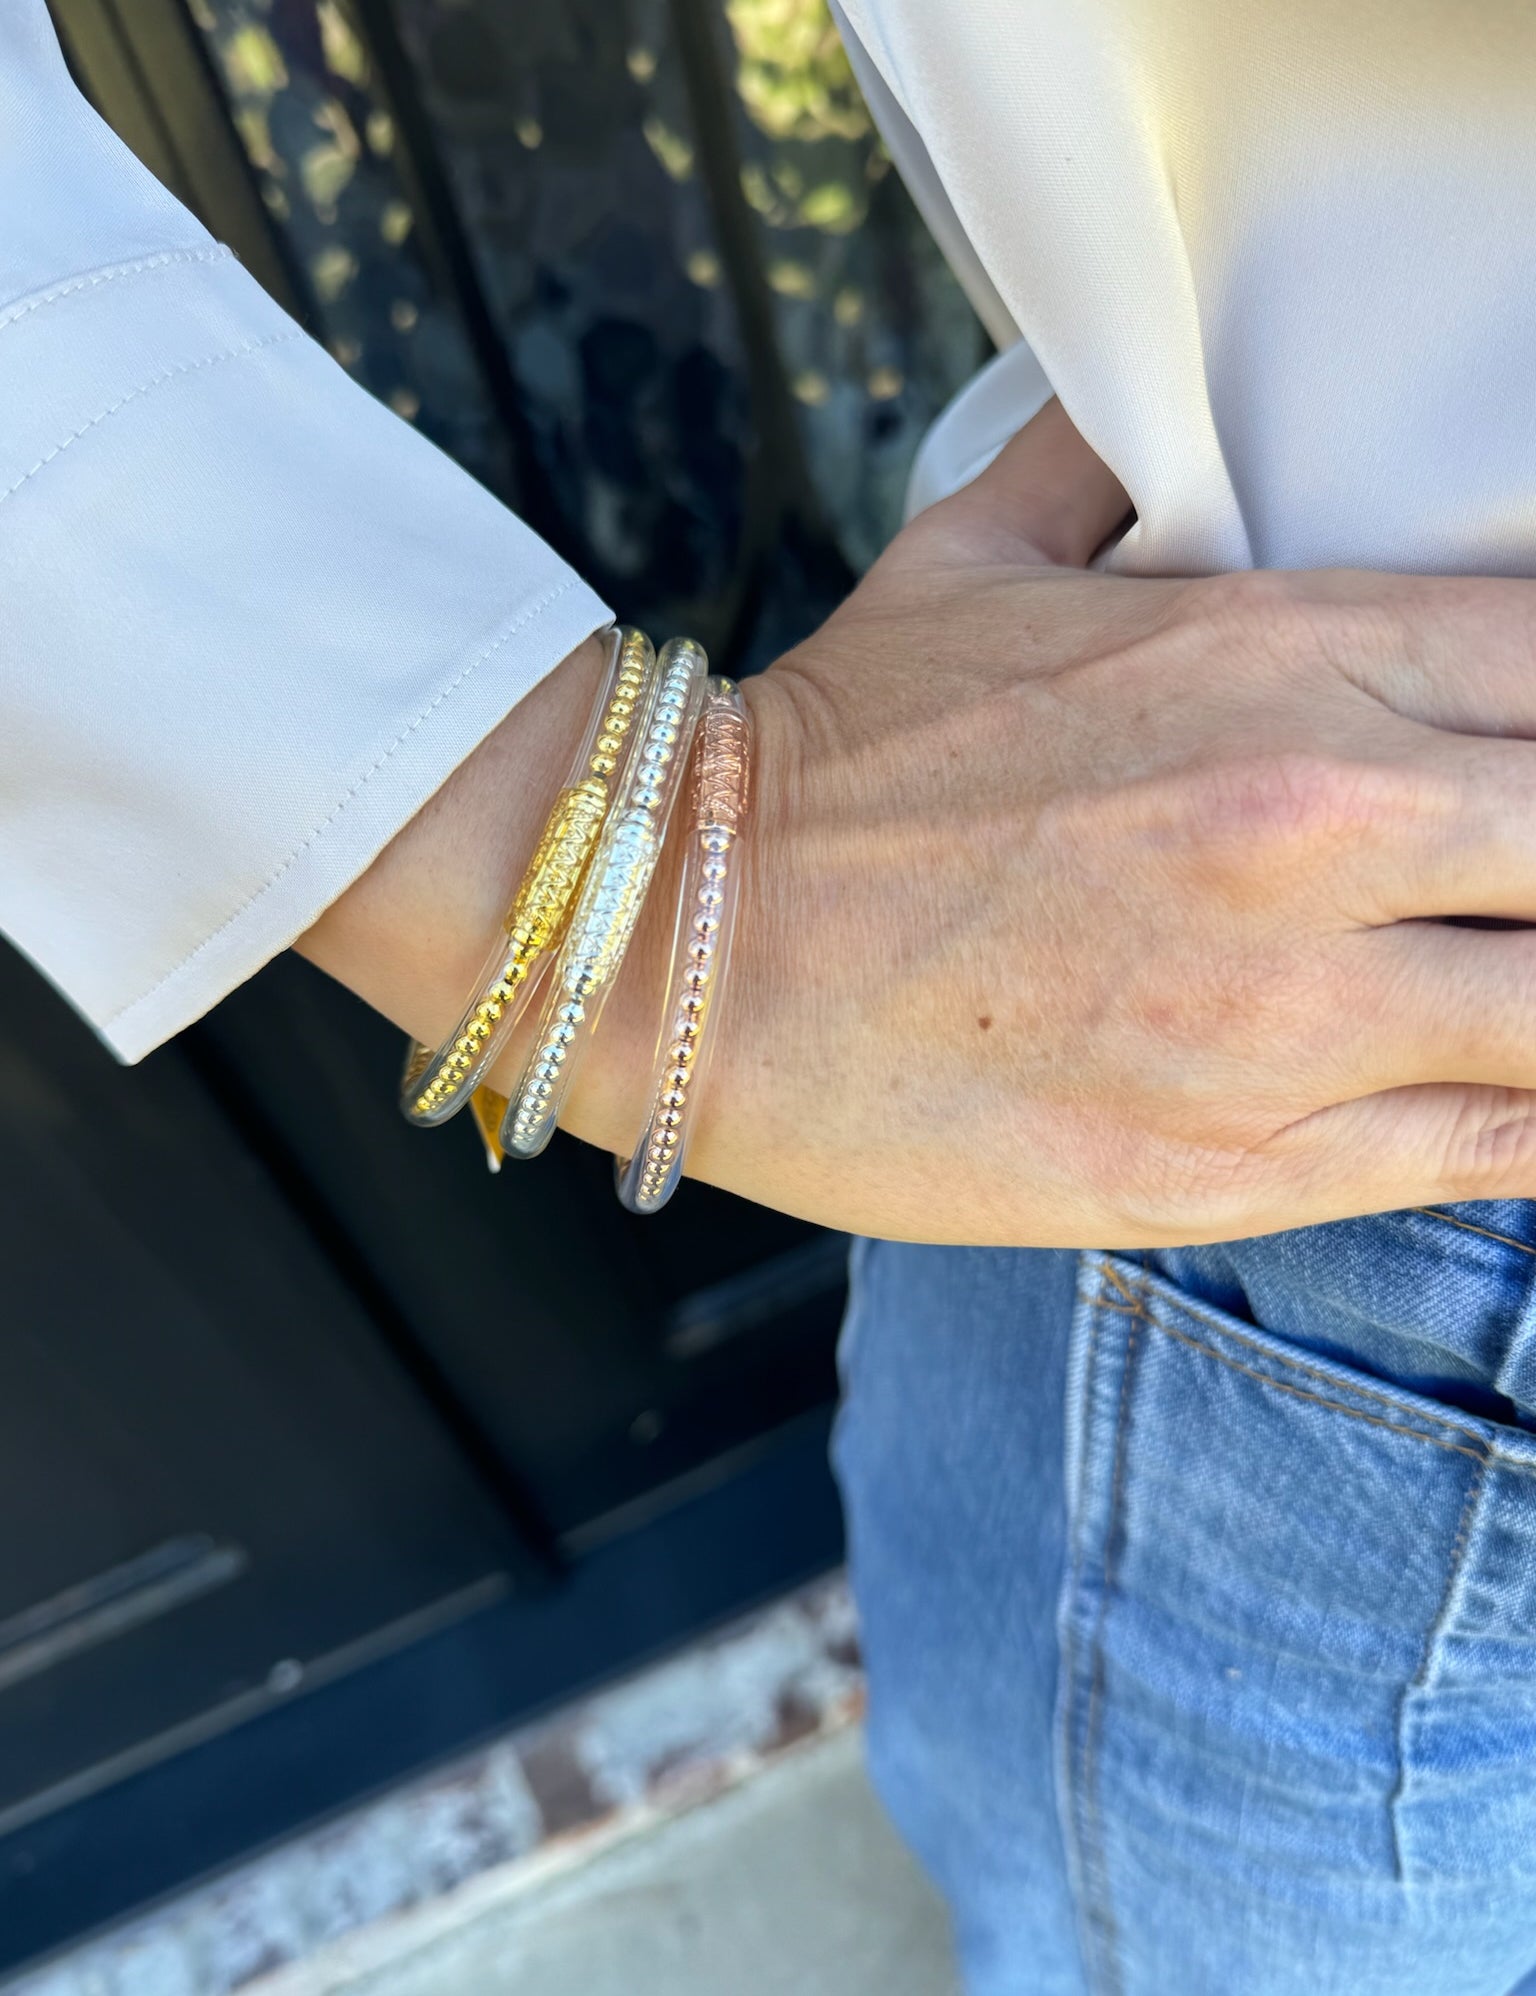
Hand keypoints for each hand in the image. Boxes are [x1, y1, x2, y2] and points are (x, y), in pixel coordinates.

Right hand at [569, 400, 1535, 1244]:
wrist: (680, 941)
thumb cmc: (828, 758)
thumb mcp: (973, 552)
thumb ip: (1110, 464)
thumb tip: (1170, 414)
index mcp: (1273, 655)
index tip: (1519, 758)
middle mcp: (1313, 824)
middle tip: (1504, 880)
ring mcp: (1285, 1012)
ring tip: (1493, 980)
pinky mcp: (1237, 1165)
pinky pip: (1492, 1149)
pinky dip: (1530, 1121)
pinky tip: (1505, 1089)